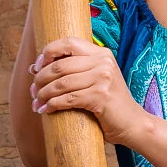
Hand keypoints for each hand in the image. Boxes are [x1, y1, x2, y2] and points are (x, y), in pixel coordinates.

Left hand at [30, 36, 144, 141]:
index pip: (68, 42)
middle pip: (60, 65)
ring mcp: (103, 79)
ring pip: (61, 83)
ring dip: (43, 94)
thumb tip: (38, 68)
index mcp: (102, 54)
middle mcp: (103, 63)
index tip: (36, 66)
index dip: (48, 52)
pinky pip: (68, 99)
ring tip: (37, 102)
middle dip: (40, 79)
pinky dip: (52, 105)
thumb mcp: (98, 78)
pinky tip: (45, 110)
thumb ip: (78, 69)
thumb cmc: (110, 103)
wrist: (133, 123)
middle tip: (33, 91)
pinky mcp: (100, 97)